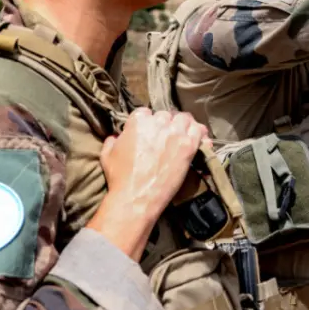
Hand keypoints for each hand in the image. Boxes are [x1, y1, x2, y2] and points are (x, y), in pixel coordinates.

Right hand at [89, 108, 208, 258]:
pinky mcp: (188, 146)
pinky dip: (201, 134)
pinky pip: (199, 132)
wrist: (136, 196)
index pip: (146, 113)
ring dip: (184, 125)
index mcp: (138, 121)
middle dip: (167, 123)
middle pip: (167, 115)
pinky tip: (201, 140)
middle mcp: (158, 123)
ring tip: (184, 134)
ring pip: (185, 119)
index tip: (150, 131)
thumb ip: (113, 141)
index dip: (149, 122)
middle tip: (168, 136)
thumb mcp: (107, 155)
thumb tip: (116, 137)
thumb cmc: (119, 178)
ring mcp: (175, 133)